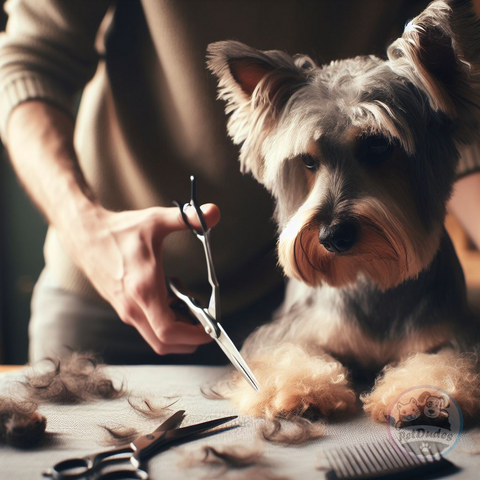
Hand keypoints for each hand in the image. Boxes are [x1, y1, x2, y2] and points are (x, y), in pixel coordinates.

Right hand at [61, 203, 220, 354]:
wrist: (85, 234)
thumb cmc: (120, 230)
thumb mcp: (156, 221)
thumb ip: (188, 218)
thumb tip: (215, 211)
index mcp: (144, 289)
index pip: (169, 331)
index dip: (194, 336)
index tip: (211, 330)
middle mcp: (133, 307)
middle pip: (164, 344)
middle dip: (189, 340)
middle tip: (206, 323)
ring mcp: (126, 310)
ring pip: (155, 338)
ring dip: (177, 332)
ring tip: (191, 307)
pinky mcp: (122, 308)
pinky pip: (147, 327)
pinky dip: (164, 323)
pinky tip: (172, 299)